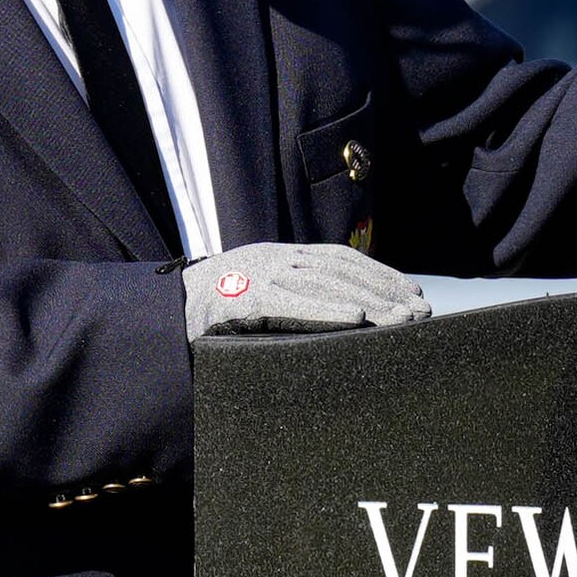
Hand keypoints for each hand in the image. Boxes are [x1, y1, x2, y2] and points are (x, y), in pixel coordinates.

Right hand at [184, 244, 427, 340]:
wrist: (154, 318)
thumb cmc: (207, 319)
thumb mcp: (256, 300)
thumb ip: (292, 301)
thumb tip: (343, 317)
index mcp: (277, 257)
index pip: (339, 259)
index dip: (379, 273)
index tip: (413, 294)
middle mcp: (272, 259)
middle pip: (340, 270)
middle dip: (385, 290)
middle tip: (422, 313)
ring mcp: (256, 275)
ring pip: (323, 283)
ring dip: (369, 301)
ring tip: (402, 320)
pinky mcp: (240, 299)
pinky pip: (289, 303)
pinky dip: (324, 309)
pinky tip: (356, 318)